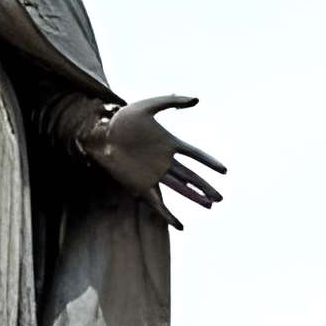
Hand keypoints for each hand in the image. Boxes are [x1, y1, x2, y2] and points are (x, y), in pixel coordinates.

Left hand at [84, 94, 226, 229]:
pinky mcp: (140, 186)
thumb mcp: (148, 106)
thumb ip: (172, 101)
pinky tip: (180, 226)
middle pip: (190, 176)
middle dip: (205, 187)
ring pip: (179, 189)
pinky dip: (169, 215)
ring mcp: (153, 175)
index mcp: (168, 144)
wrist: (101, 134)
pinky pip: (158, 204)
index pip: (194, 155)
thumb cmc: (122, 119)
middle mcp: (164, 162)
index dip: (209, 162)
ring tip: (210, 206)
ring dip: (194, 198)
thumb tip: (197, 99)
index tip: (224, 171)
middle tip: (221, 198)